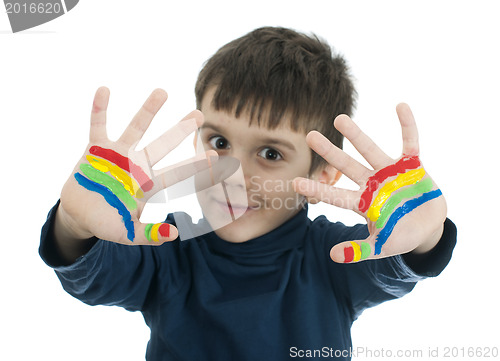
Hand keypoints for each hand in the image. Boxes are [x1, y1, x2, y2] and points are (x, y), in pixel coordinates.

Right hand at [58, 87, 215, 244]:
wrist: (80, 213)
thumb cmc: (107, 222)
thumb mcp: (127, 233)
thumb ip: (149, 234)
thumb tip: (174, 235)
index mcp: (148, 186)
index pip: (177, 174)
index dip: (195, 166)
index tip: (215, 156)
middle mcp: (137, 166)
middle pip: (163, 145)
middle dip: (181, 130)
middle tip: (200, 114)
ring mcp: (117, 155)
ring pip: (136, 128)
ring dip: (148, 111)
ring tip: (163, 91)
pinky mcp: (95, 149)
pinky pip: (98, 125)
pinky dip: (100, 109)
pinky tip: (104, 89)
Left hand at [293, 104, 446, 262]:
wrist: (428, 227)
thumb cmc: (401, 236)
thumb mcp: (381, 246)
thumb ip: (359, 250)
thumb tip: (332, 256)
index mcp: (362, 203)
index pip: (335, 195)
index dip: (317, 189)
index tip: (295, 182)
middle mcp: (372, 184)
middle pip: (347, 166)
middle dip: (329, 152)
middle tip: (309, 135)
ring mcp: (390, 173)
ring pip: (370, 150)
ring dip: (356, 135)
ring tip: (339, 118)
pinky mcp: (412, 165)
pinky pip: (410, 142)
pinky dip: (407, 125)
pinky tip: (400, 106)